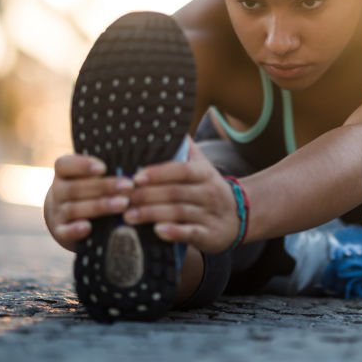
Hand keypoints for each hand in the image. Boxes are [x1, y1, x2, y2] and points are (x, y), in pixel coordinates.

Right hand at [43, 154, 133, 251]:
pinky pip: (65, 231)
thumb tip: (131, 169)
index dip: (82, 165)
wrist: (66, 217)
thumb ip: (103, 173)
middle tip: (128, 186)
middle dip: (104, 187)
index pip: (64, 165)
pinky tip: (88, 227)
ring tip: (123, 204)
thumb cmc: (87, 191)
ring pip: (73, 209)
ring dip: (100, 206)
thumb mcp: (89, 178)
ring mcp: (57, 213)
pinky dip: (75, 230)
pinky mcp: (60, 232)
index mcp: (63, 174)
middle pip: (75, 188)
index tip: (103, 168)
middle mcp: (57, 192)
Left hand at [123, 141, 240, 253]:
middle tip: (123, 199)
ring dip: (152, 214)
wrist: (239, 217)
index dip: (158, 173)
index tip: (136, 177)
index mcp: (204, 173)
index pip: (180, 170)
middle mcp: (209, 193)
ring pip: (178, 212)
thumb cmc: (210, 189)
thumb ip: (186, 150)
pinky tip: (157, 231)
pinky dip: (174, 232)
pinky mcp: (209, 235)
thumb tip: (168, 126)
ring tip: (128, 216)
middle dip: (146, 195)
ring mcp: (210, 214)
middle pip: (175, 192)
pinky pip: (190, 233)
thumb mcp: (203, 167)